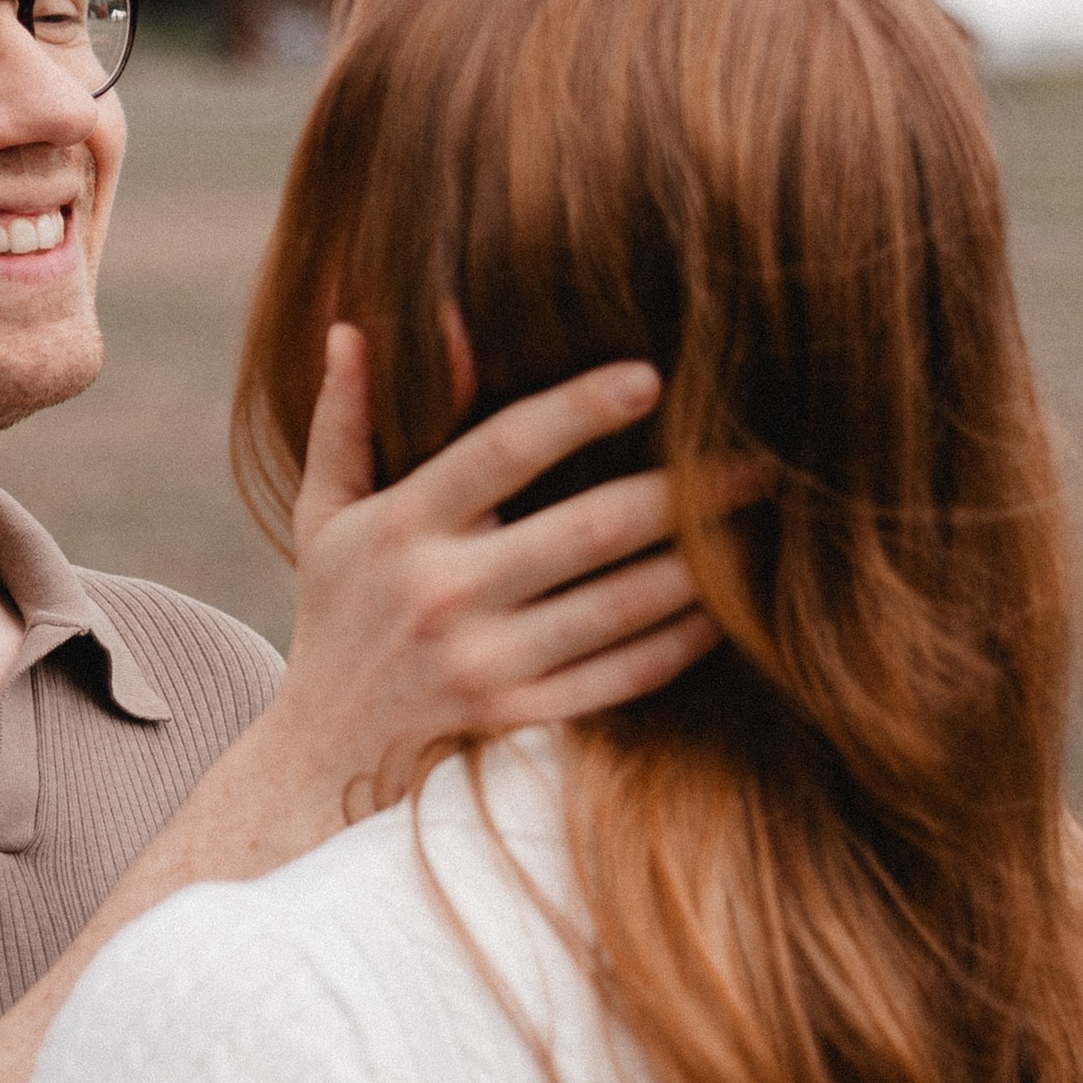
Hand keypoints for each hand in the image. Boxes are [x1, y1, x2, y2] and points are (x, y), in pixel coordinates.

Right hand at [264, 328, 722, 815]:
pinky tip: (726, 609)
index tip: (651, 376)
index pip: (503, 447)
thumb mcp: (324, 511)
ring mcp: (485, 664)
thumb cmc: (336, 611)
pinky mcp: (517, 718)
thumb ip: (346, 419)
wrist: (322, 752)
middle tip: (757, 458)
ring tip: (760, 525)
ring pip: (620, 606)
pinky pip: (621, 677)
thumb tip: (353, 330)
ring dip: (701, 564)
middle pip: (588, 528)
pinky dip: (680, 642)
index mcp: (403, 525)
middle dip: (682, 490)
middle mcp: (444, 594)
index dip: (579, 408)